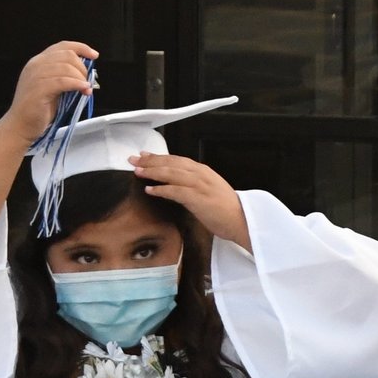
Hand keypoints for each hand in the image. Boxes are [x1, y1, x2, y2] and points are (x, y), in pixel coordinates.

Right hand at [0, 41, 98, 146]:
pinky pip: (62, 81)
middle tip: (87, 81)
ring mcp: (35, 76)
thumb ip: (64, 76)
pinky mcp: (38, 89)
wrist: (20, 126)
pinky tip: (83, 89)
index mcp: (38, 62)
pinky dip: (76, 84)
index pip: (62, 46)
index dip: (81, 48)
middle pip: (67, 55)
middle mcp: (35, 65)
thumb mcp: (53, 87)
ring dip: (81, 78)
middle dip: (82, 67)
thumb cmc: (38, 110)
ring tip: (86, 89)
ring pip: (66, 67)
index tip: (93, 55)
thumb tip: (85, 74)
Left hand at [130, 153, 251, 251]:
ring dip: (152, 172)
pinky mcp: (198, 198)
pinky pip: (175, 191)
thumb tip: (176, 184)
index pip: (176, 160)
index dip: (158, 157)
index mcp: (203, 171)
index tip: (144, 156)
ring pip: (171, 173)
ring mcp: (200, 185)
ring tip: (138, 172)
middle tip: (134, 160)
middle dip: (151, 161)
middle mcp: (201, 174)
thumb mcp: (210, 190)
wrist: (243, 220)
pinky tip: (150, 190)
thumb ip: (194, 184)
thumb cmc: (226, 210)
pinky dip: (161, 189)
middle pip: (171, 163)